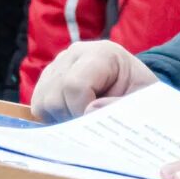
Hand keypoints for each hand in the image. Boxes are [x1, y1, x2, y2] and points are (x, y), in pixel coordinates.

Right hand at [30, 40, 158, 121]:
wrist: (135, 87)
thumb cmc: (141, 95)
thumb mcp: (142, 102)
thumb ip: (119, 107)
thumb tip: (88, 111)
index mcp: (102, 53)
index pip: (75, 84)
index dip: (81, 111)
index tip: (96, 124)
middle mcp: (75, 53)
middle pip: (54, 96)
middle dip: (71, 118)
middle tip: (92, 123)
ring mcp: (58, 64)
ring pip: (41, 102)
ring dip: (60, 118)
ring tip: (83, 118)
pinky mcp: (48, 77)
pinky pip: (37, 104)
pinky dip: (52, 116)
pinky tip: (72, 116)